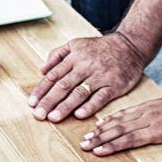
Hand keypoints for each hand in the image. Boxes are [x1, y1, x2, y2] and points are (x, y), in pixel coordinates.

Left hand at [29, 29, 146, 122]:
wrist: (129, 46)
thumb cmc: (100, 48)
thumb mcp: (76, 44)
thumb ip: (57, 55)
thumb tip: (42, 70)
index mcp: (74, 57)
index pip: (54, 76)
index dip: (42, 90)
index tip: (32, 103)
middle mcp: (85, 67)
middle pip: (63, 86)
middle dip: (49, 101)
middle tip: (39, 115)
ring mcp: (100, 76)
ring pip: (79, 92)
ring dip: (65, 106)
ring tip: (54, 117)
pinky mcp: (113, 85)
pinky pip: (100, 97)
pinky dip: (90, 106)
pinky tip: (79, 115)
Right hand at [80, 86, 161, 161]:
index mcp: (159, 128)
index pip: (132, 138)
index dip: (114, 145)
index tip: (99, 151)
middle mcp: (149, 119)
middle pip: (120, 130)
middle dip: (101, 138)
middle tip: (84, 145)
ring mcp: (146, 111)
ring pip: (120, 120)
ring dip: (102, 128)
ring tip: (87, 136)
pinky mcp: (146, 106)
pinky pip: (125, 112)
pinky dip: (112, 117)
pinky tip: (102, 122)